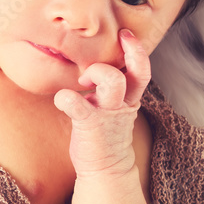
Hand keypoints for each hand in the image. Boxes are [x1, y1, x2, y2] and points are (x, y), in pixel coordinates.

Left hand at [53, 29, 150, 177]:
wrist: (105, 169)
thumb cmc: (103, 134)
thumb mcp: (111, 107)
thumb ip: (106, 89)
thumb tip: (89, 67)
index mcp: (129, 99)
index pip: (141, 70)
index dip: (137, 51)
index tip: (125, 34)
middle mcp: (122, 104)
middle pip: (130, 73)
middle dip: (113, 61)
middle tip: (95, 62)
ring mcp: (107, 114)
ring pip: (113, 82)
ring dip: (95, 72)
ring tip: (81, 82)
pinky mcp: (90, 125)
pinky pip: (78, 106)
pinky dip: (66, 98)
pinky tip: (61, 98)